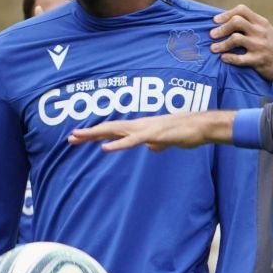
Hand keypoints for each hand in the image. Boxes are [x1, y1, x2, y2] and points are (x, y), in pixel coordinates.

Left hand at [68, 110, 236, 152]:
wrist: (202, 126)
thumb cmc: (187, 132)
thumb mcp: (168, 140)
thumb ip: (158, 143)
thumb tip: (152, 148)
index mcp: (141, 127)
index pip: (115, 129)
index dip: (97, 133)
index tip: (81, 137)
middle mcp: (139, 125)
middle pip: (109, 128)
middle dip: (89, 133)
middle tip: (70, 138)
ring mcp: (145, 128)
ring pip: (115, 130)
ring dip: (96, 134)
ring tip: (78, 137)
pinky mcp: (153, 134)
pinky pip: (132, 141)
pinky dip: (117, 144)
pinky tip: (105, 148)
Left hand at [210, 5, 272, 85]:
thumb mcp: (268, 31)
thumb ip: (252, 25)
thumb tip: (229, 22)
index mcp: (262, 22)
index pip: (241, 10)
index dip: (226, 14)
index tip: (215, 20)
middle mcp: (260, 31)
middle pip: (236, 22)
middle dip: (221, 28)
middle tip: (212, 35)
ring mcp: (259, 46)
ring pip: (235, 39)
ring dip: (221, 44)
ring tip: (213, 48)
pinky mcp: (258, 60)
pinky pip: (239, 58)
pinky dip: (228, 58)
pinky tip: (223, 59)